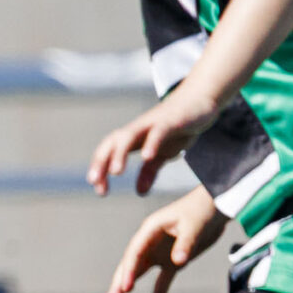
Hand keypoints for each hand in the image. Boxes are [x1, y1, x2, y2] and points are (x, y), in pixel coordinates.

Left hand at [89, 88, 216, 195]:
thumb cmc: (175, 128)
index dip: (100, 169)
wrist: (198, 100)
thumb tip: (140, 192)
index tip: (99, 190)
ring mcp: (152, 123)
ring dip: (120, 153)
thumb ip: (150, 171)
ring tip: (115, 172)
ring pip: (129, 136)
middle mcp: (137, 129)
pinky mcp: (171, 121)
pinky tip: (146, 157)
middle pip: (112, 142)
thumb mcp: (163, 153)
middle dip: (101, 161)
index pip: (108, 152)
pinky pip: (158, 132)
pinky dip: (151, 143)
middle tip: (95, 182)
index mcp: (132, 138)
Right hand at [106, 188, 226, 292]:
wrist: (216, 206)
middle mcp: (149, 242)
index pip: (135, 252)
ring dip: (127, 287)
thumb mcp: (195, 225)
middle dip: (119, 282)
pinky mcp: (173, 260)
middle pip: (130, 264)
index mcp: (150, 229)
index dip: (130, 270)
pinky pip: (163, 280)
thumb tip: (177, 262)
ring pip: (139, 272)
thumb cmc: (202, 210)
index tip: (126, 287)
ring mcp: (160, 252)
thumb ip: (185, 243)